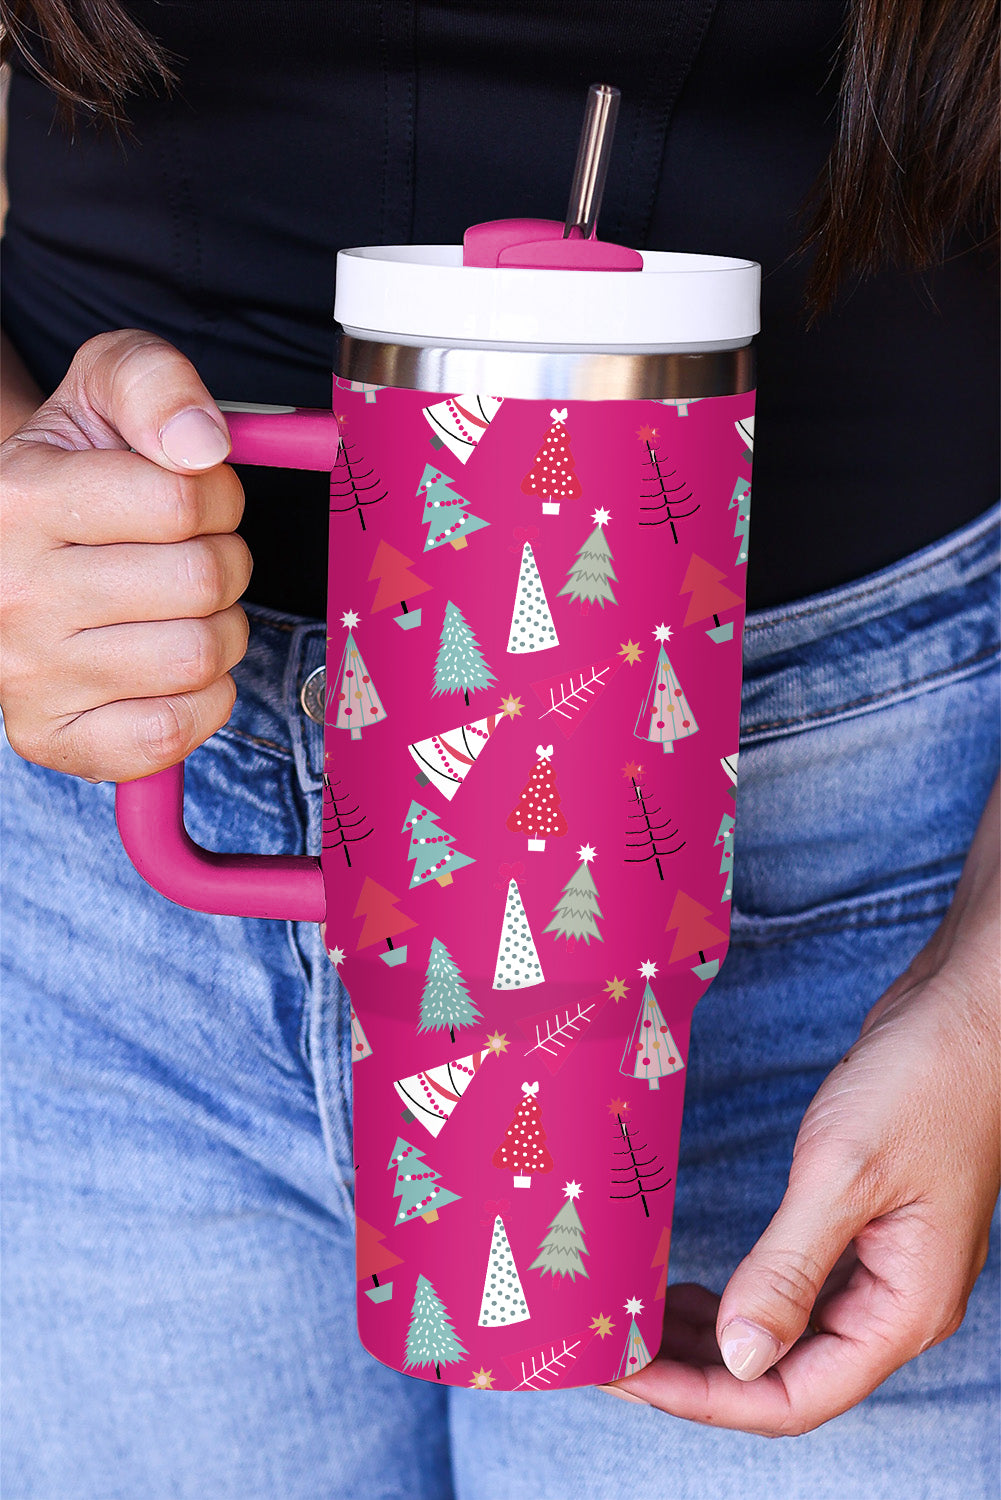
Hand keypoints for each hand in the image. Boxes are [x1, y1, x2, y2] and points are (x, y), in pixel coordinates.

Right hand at [0, 329, 251, 781]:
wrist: (10, 543)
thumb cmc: (73, 471)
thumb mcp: (98, 393)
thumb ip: (154, 382)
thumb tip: (202, 444)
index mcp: (21, 498)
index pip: (182, 500)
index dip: (216, 495)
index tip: (194, 498)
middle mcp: (11, 592)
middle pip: (201, 582)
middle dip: (224, 561)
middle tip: (192, 555)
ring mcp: (26, 674)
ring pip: (198, 657)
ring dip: (219, 629)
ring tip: (181, 608)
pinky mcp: (50, 737)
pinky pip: (172, 730)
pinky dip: (200, 699)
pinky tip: (170, 665)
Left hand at [604, 798, 999, 1433]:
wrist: (969, 1010)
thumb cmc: (925, 1080)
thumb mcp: (844, 1172)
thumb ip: (790, 1268)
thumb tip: (738, 1356)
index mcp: (905, 1308)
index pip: (793, 1396)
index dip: (704, 1397)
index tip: (628, 1375)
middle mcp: (898, 1302)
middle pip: (788, 1376)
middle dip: (698, 1373)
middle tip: (616, 1353)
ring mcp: (883, 1265)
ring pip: (788, 1337)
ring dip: (713, 1340)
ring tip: (641, 1328)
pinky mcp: (864, 1227)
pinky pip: (794, 1290)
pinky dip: (740, 1296)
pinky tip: (692, 1289)